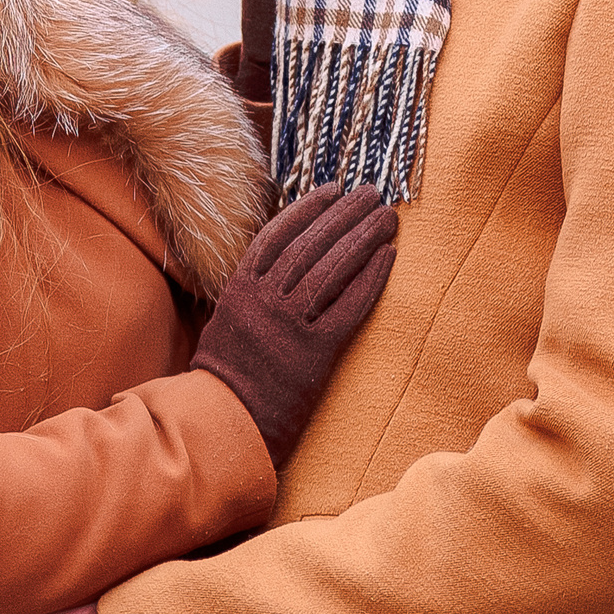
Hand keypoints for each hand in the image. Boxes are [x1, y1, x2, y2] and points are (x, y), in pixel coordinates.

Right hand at [190, 181, 396, 464]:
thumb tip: (283, 259)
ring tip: (386, 217)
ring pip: (331, 269)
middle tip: (371, 195)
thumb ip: (252, 290)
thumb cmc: (226, 376)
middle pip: (310, 245)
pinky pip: (348, 307)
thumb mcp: (227, 321)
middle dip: (343, 215)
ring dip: (362, 238)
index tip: (333, 189)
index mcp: (240, 289)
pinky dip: (370, 279)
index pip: (278, 235)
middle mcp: (264, 301)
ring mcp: (289, 325)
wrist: (225, 424)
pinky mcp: (315, 352)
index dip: (308, 208)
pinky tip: (388, 257)